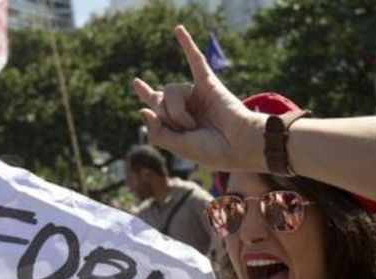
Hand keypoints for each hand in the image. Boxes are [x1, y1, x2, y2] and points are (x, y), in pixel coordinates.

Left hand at [132, 26, 263, 171]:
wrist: (238, 145)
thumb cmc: (212, 150)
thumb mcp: (178, 147)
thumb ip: (157, 133)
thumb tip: (143, 109)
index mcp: (179, 122)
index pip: (157, 105)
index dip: (146, 93)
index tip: (137, 82)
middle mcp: (187, 105)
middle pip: (159, 101)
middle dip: (168, 118)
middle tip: (186, 130)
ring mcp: (196, 93)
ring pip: (170, 91)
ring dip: (176, 112)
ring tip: (192, 125)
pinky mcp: (208, 83)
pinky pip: (196, 60)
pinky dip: (186, 44)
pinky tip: (177, 30)